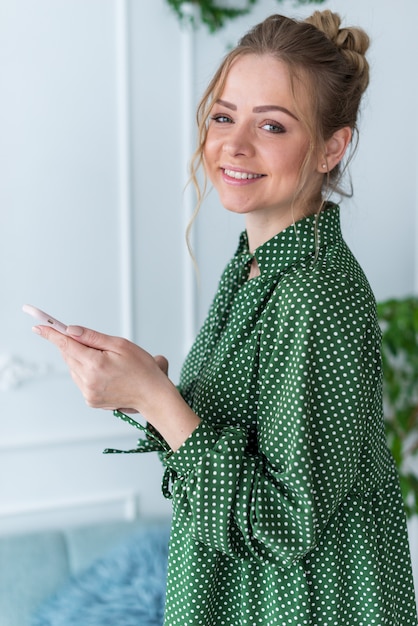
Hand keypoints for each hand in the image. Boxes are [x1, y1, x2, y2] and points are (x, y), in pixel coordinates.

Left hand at [34, 325, 199, 450]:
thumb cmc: (142, 368)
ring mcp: (88, 393)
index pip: (66, 345)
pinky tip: (104, 372)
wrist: (152, 396)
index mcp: (95, 364)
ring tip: (105, 360)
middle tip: (88, 340)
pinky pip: (80, 380)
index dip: (51, 334)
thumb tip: (70, 330)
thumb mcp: (120, 345)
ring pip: (73, 368)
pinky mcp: (90, 401)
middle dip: (73, 345)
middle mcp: (88, 380)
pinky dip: (86, 372)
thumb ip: (93, 337)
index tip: (38, 326)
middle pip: (68, 355)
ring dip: (81, 359)